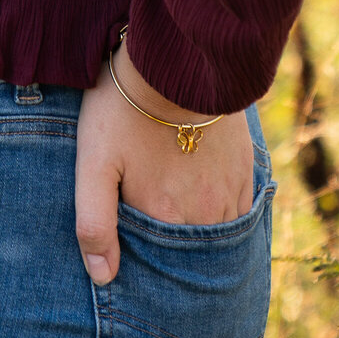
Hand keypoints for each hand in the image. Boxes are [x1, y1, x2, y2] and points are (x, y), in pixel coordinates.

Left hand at [75, 43, 254, 284]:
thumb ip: (95, 223)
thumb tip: (103, 277)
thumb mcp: (94, 163)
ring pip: (219, 236)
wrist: (174, 60)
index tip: (139, 269)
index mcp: (165, 217)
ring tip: (181, 231)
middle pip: (192, 254)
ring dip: (203, 240)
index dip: (151, 271)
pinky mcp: (244, 168)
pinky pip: (241, 211)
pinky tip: (207, 208)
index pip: (163, 267)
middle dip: (179, 261)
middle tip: (161, 253)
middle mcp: (204, 212)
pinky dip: (225, 218)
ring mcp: (229, 191)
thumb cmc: (123, 109)